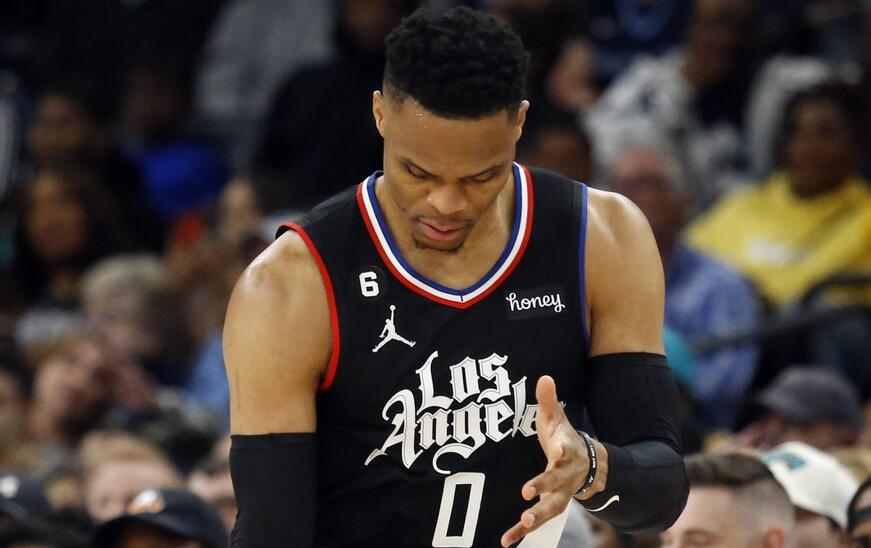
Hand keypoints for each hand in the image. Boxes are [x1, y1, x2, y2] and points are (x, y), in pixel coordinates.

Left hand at [500, 376, 607, 546]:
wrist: (586, 465)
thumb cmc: (563, 438)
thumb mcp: (557, 418)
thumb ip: (549, 400)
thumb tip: (544, 376)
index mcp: (567, 452)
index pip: (566, 450)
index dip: (563, 450)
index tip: (558, 450)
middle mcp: (566, 476)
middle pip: (557, 483)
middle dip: (543, 488)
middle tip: (527, 494)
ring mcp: (560, 494)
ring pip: (551, 509)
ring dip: (536, 517)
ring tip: (522, 524)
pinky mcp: (550, 507)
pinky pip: (537, 522)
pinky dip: (522, 531)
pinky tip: (506, 541)